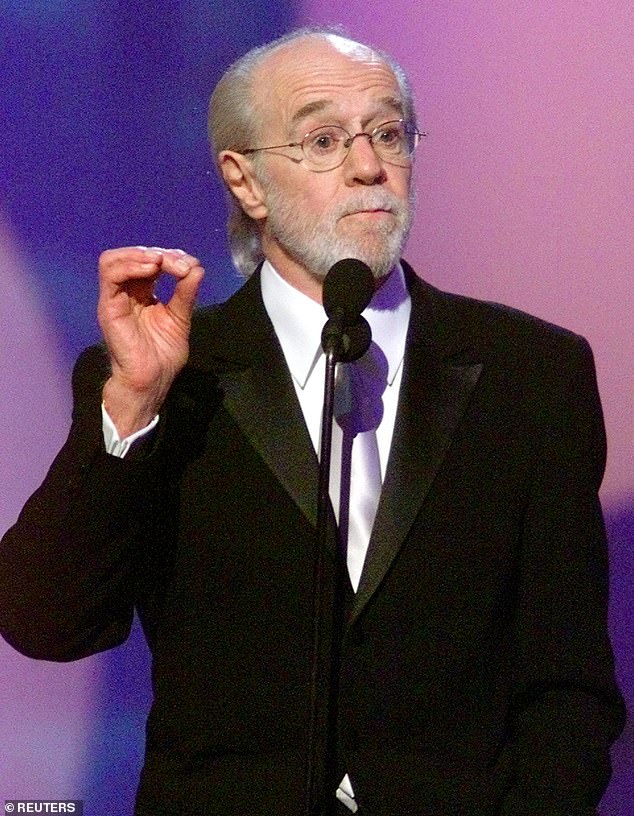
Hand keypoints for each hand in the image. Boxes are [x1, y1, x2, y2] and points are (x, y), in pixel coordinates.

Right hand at [98, 245, 203, 436]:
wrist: (152, 379)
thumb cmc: (163, 354)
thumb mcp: (180, 317)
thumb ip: (186, 292)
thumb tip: (197, 267)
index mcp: (143, 293)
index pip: (150, 261)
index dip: (170, 257)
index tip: (190, 265)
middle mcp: (127, 292)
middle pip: (133, 256)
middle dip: (159, 253)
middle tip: (180, 264)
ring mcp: (115, 298)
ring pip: (114, 259)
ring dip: (140, 254)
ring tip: (162, 263)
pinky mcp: (108, 306)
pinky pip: (110, 274)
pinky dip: (130, 265)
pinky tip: (151, 269)